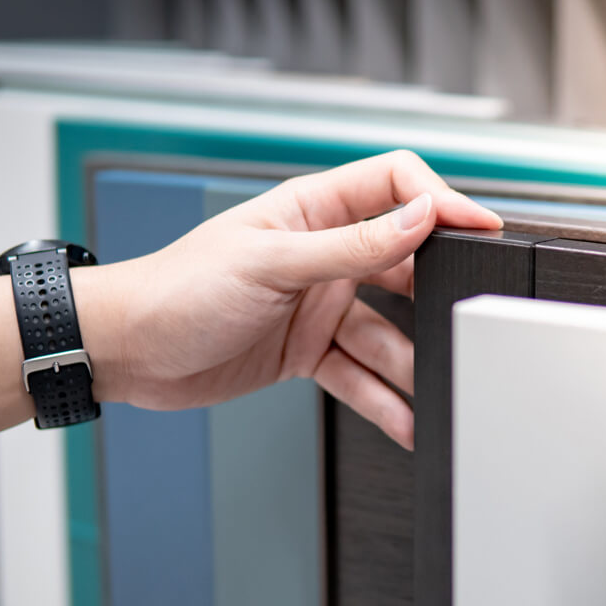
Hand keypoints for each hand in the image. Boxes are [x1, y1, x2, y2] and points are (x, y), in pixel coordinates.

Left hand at [84, 150, 502, 449]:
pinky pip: (359, 374)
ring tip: (433, 390)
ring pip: (387, 331)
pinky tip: (405, 420)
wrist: (124, 351)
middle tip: (465, 319)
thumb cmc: (175, 289)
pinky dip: (382, 399)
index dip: (442, 202)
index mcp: (312, 211)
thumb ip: (352, 245)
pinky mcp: (307, 351)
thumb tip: (421, 217)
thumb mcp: (270, 264)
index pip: (396, 186)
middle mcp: (322, 254)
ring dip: (411, 363)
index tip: (481, 229)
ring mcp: (317, 304)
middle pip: (404, 263)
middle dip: (436, 294)